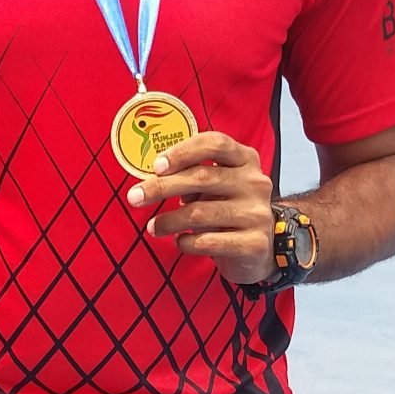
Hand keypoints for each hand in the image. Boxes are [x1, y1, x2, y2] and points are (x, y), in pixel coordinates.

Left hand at [126, 129, 273, 286]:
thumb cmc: (227, 210)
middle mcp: (255, 182)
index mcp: (245, 159)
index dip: (183, 152)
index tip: (157, 166)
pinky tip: (180, 242)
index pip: (215, 143)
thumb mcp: (216, 186)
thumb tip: (154, 179)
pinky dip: (186, 243)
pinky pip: (207, 242)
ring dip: (168, 221)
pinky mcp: (254, 243)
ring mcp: (257, 213)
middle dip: (161, 187)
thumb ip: (193, 176)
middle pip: (201, 177)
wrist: (259, 250)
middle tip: (134, 197)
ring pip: (199, 213)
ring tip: (153, 227)